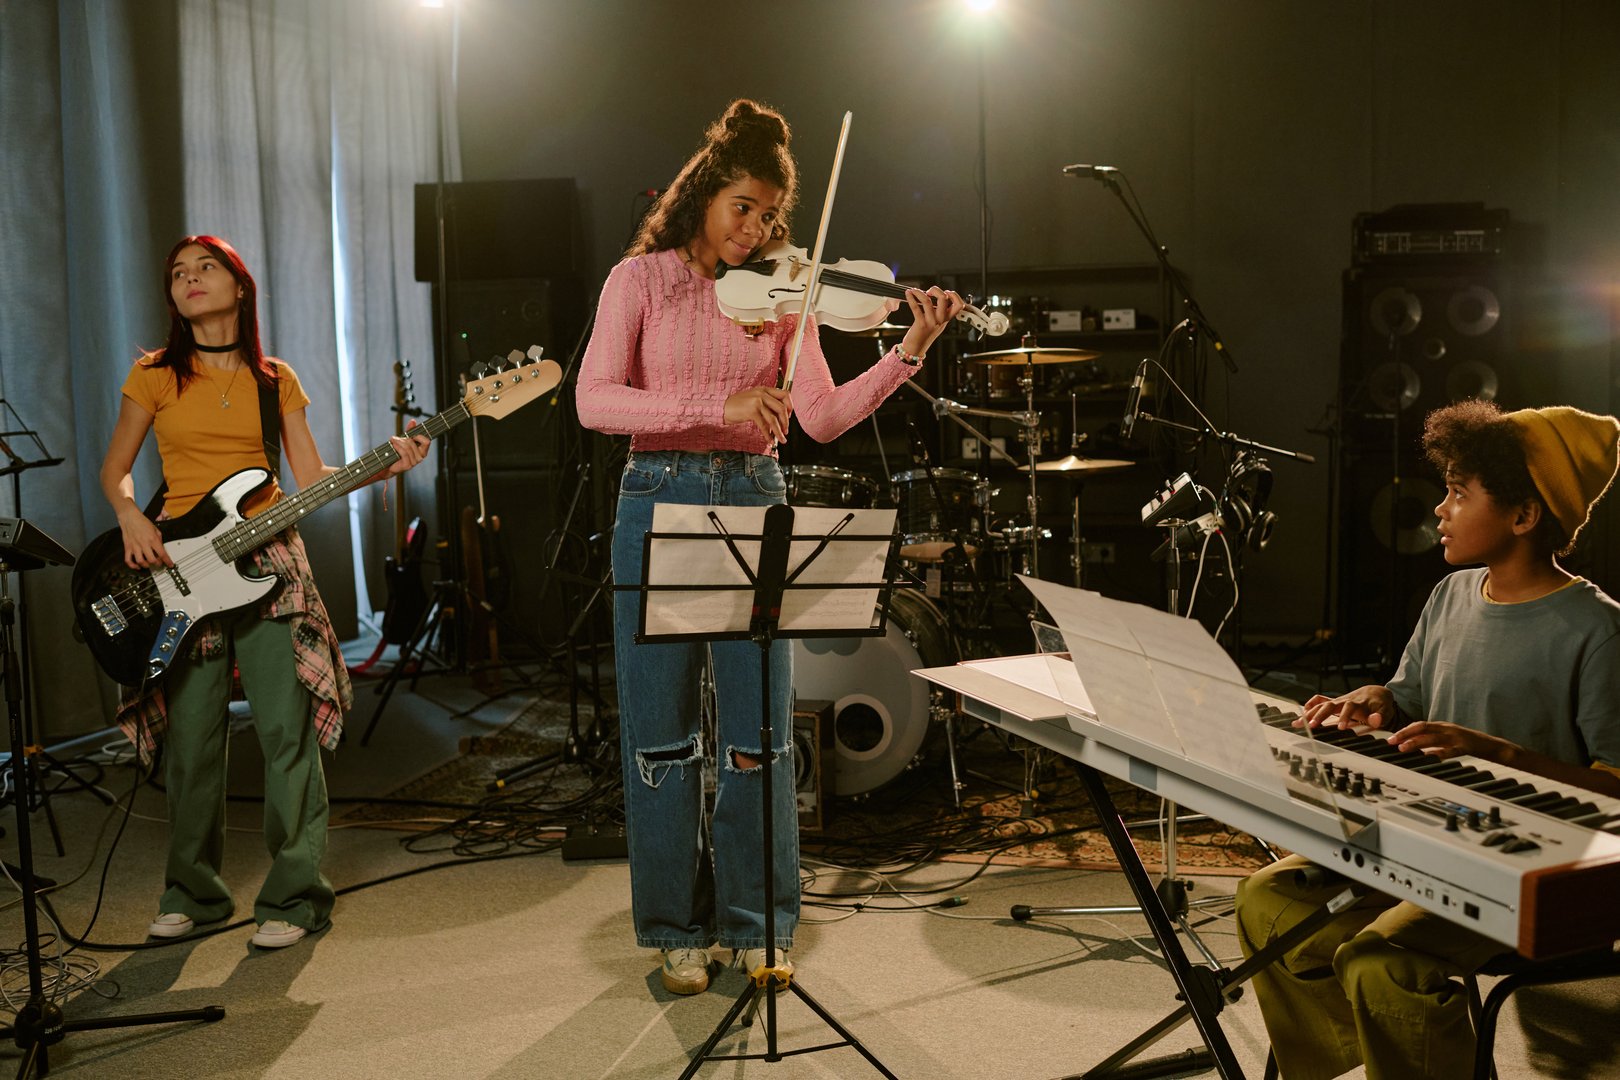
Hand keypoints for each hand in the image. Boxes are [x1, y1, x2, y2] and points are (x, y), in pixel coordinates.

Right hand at [118, 510, 170, 568]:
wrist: (130, 517)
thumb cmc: (142, 522)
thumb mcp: (155, 529)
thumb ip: (159, 539)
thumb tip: (161, 548)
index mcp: (152, 539)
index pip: (162, 553)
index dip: (167, 561)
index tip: (170, 564)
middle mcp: (144, 544)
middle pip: (152, 560)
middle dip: (157, 564)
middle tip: (158, 563)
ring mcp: (134, 546)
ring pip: (140, 561)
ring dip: (146, 565)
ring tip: (149, 564)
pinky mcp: (127, 547)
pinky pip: (128, 560)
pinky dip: (133, 565)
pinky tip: (137, 566)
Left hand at [386, 420, 430, 475]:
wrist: (388, 465)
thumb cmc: (397, 452)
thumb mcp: (404, 440)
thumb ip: (410, 431)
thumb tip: (413, 421)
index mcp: (423, 451)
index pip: (427, 441)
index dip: (419, 436)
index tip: (412, 434)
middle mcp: (420, 457)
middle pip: (414, 442)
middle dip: (404, 438)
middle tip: (396, 437)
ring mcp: (415, 462)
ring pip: (408, 447)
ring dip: (398, 442)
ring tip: (392, 440)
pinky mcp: (408, 465)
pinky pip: (404, 452)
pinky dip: (397, 447)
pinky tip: (393, 445)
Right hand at [724, 386, 791, 441]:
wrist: (721, 407)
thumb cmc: (737, 406)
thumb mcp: (754, 400)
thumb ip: (766, 404)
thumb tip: (780, 417)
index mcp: (764, 389)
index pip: (785, 394)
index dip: (790, 406)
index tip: (789, 416)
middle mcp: (762, 393)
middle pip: (782, 408)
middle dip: (786, 422)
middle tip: (786, 431)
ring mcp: (756, 401)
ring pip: (774, 418)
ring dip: (779, 431)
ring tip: (781, 439)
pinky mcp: (751, 411)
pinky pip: (764, 425)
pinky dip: (768, 435)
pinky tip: (769, 440)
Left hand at [898, 287, 967, 359]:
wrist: (916, 349)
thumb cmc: (924, 335)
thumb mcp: (938, 324)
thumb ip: (941, 312)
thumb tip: (937, 296)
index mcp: (946, 319)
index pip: (958, 305)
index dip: (954, 295)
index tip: (946, 292)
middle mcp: (940, 320)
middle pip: (944, 298)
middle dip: (936, 290)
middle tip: (929, 291)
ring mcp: (931, 322)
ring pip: (927, 301)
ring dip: (919, 292)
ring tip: (914, 291)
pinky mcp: (920, 324)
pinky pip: (915, 307)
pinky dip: (911, 298)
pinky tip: (908, 294)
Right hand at [1299, 685, 1396, 729]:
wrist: (1376, 693)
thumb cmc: (1380, 705)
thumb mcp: (1386, 711)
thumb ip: (1381, 716)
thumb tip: (1375, 719)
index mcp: (1357, 703)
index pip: (1349, 708)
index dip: (1344, 717)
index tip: (1340, 728)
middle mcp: (1345, 700)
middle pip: (1329, 705)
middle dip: (1320, 715)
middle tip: (1312, 726)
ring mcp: (1337, 701)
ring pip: (1321, 704)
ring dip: (1310, 713)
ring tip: (1298, 723)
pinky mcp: (1333, 702)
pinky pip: (1319, 700)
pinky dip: (1310, 705)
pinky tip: (1302, 714)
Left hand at [1388, 720, 1508, 762]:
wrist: (1494, 746)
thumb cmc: (1468, 744)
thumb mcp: (1447, 740)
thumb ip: (1432, 741)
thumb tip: (1413, 746)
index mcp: (1442, 727)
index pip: (1419, 725)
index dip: (1404, 730)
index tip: (1390, 738)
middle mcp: (1447, 729)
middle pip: (1422, 728)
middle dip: (1404, 734)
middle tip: (1391, 741)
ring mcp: (1457, 737)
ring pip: (1433, 738)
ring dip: (1416, 742)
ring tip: (1403, 749)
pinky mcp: (1466, 746)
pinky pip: (1451, 750)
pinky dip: (1439, 753)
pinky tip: (1429, 757)